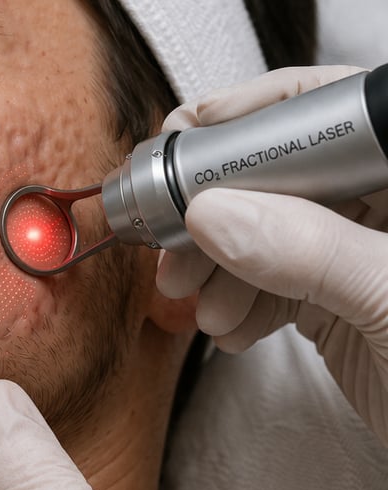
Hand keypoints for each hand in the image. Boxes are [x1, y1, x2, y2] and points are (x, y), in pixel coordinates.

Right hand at [157, 65, 387, 445]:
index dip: (246, 119)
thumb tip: (212, 213)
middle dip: (215, 214)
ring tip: (202, 309)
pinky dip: (240, 305)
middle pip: (277, 173)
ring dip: (218, 271)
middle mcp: (380, 200)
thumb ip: (310, 251)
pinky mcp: (336, 294)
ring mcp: (356, 248)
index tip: (179, 145)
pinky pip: (269, 282)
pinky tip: (232, 330)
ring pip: (262, 233)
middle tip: (172, 248)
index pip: (321, 109)